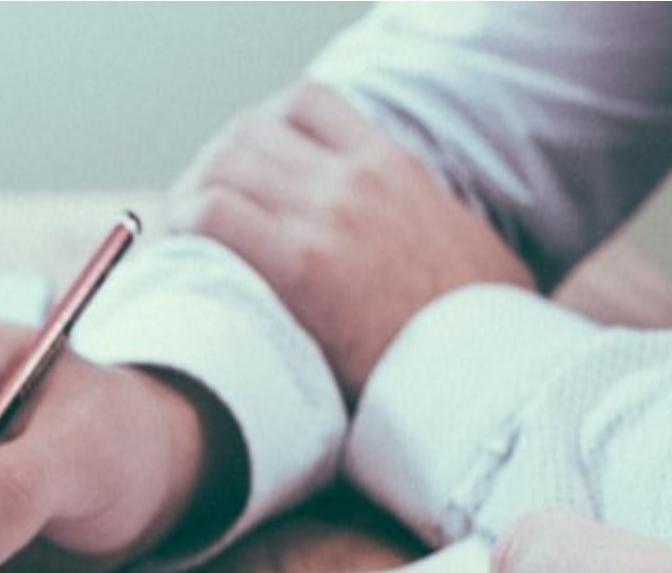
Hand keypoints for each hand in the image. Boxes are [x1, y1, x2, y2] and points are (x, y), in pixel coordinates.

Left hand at [163, 82, 531, 402]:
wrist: (489, 370)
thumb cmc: (480, 327)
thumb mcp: (461, 243)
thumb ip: (416, 218)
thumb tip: (396, 243)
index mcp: (393, 165)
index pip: (305, 104)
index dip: (260, 130)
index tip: (246, 170)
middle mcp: (356, 177)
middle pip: (247, 132)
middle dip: (212, 168)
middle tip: (197, 213)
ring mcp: (327, 214)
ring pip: (220, 165)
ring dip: (190, 196)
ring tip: (183, 240)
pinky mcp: (300, 264)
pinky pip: (210, 216)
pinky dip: (183, 229)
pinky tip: (182, 261)